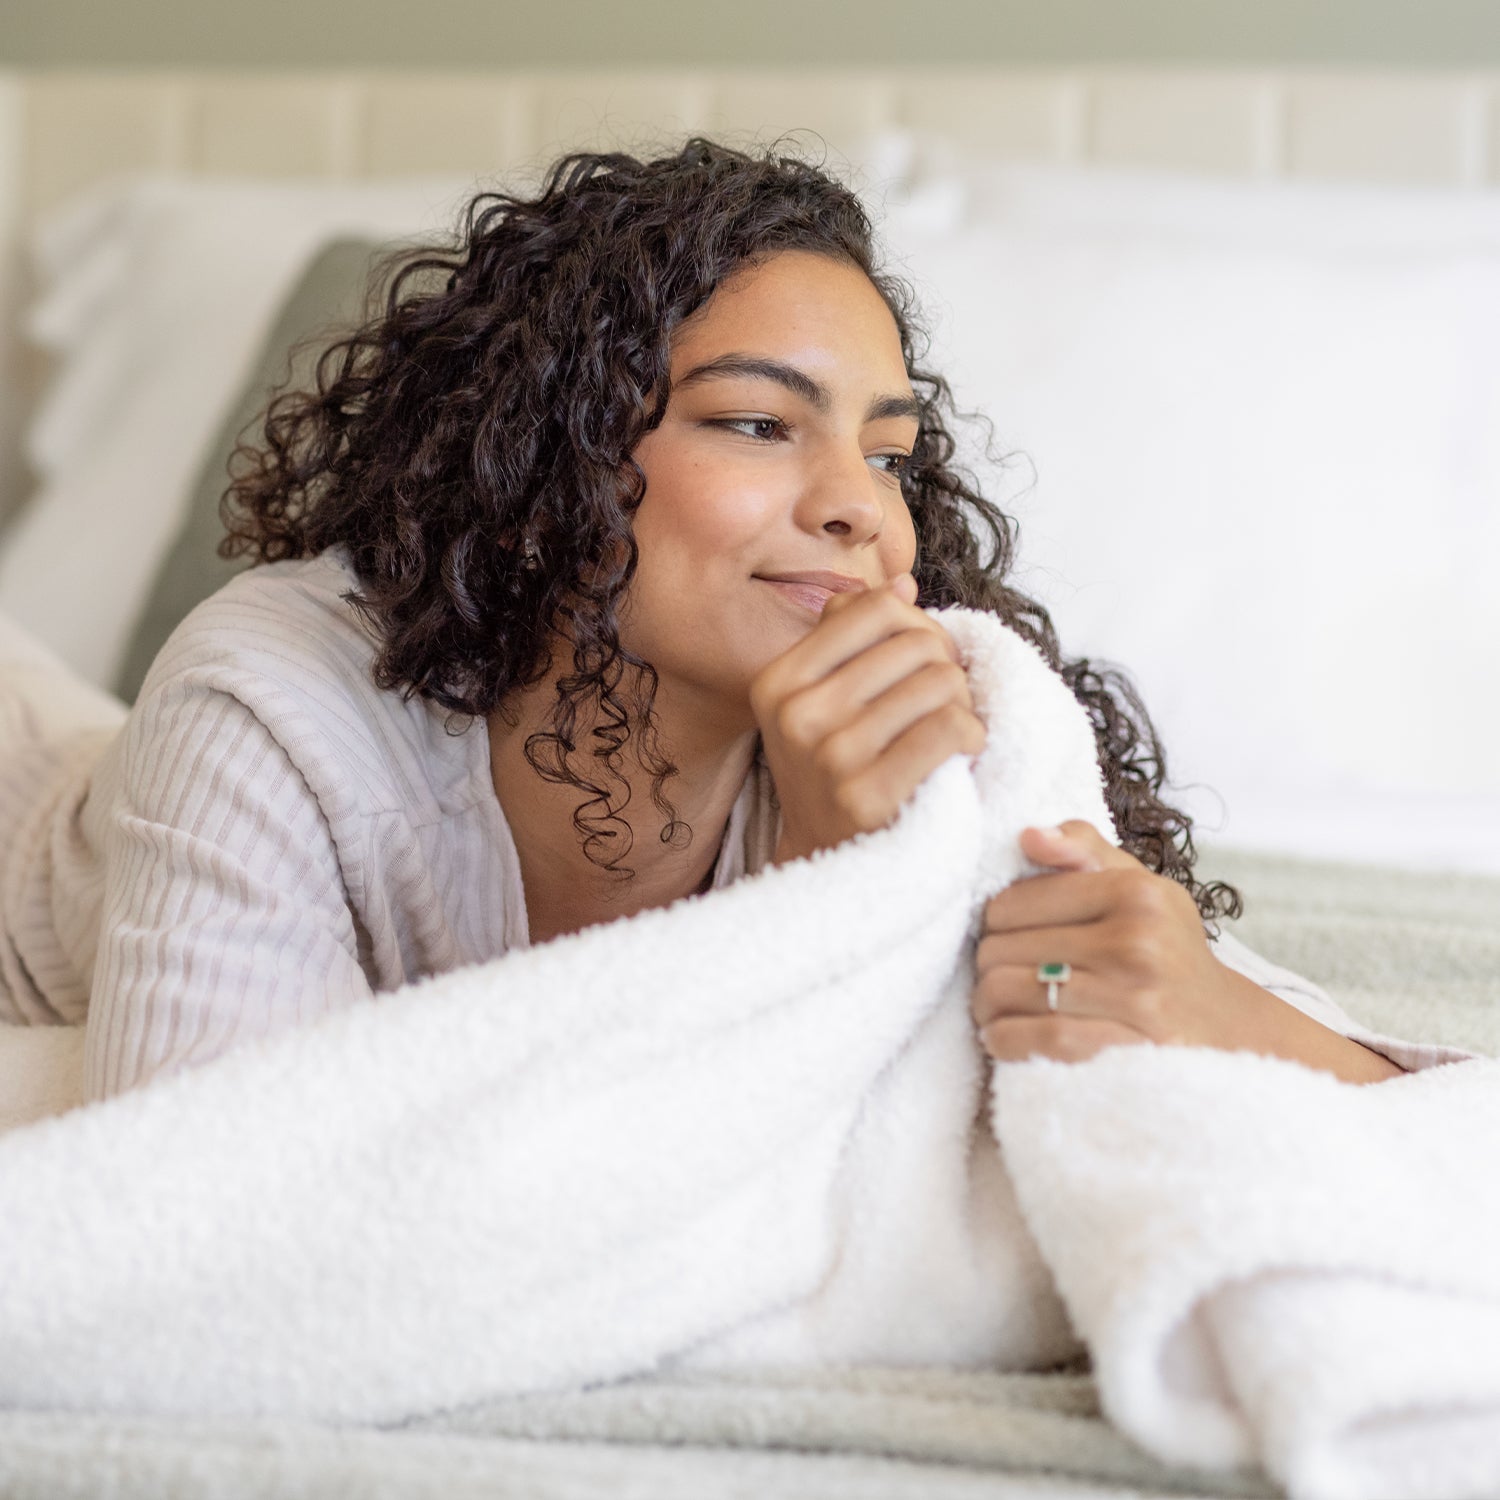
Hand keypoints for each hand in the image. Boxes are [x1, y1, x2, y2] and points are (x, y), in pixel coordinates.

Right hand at [750, 574, 985, 864]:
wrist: (825, 865)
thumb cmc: (834, 773)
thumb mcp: (820, 702)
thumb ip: (853, 638)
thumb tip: (903, 583)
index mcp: (779, 680)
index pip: (876, 608)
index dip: (917, 627)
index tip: (922, 663)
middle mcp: (796, 714)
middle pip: (916, 643)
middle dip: (946, 669)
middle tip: (944, 703)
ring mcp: (829, 756)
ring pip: (940, 683)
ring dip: (962, 706)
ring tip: (950, 732)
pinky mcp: (867, 797)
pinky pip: (950, 729)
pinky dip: (970, 738)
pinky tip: (960, 755)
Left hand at [971, 822, 1404, 1082]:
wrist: (1228, 1029)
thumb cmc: (1167, 951)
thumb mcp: (1139, 887)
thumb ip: (1083, 849)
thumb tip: (1029, 835)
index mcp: (1134, 893)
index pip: (1010, 902)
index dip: (994, 923)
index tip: (1006, 937)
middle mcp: (1137, 942)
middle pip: (999, 949)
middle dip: (987, 966)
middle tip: (997, 976)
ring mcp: (1134, 998)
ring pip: (1006, 992)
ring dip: (985, 1006)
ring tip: (995, 1008)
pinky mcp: (1126, 1049)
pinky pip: (1034, 1038)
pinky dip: (1004, 1040)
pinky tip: (1006, 1038)